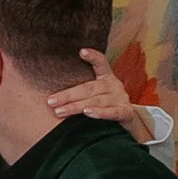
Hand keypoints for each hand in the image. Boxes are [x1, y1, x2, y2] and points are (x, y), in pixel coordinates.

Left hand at [43, 47, 162, 143]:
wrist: (127, 126)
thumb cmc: (105, 107)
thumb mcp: (96, 94)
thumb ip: (81, 89)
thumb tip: (51, 95)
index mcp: (106, 78)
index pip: (101, 63)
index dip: (93, 57)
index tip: (81, 52)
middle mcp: (114, 86)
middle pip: (89, 88)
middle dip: (68, 95)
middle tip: (50, 101)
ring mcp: (121, 99)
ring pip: (96, 101)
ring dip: (77, 107)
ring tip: (61, 111)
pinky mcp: (126, 113)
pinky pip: (112, 113)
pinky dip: (100, 113)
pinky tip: (88, 113)